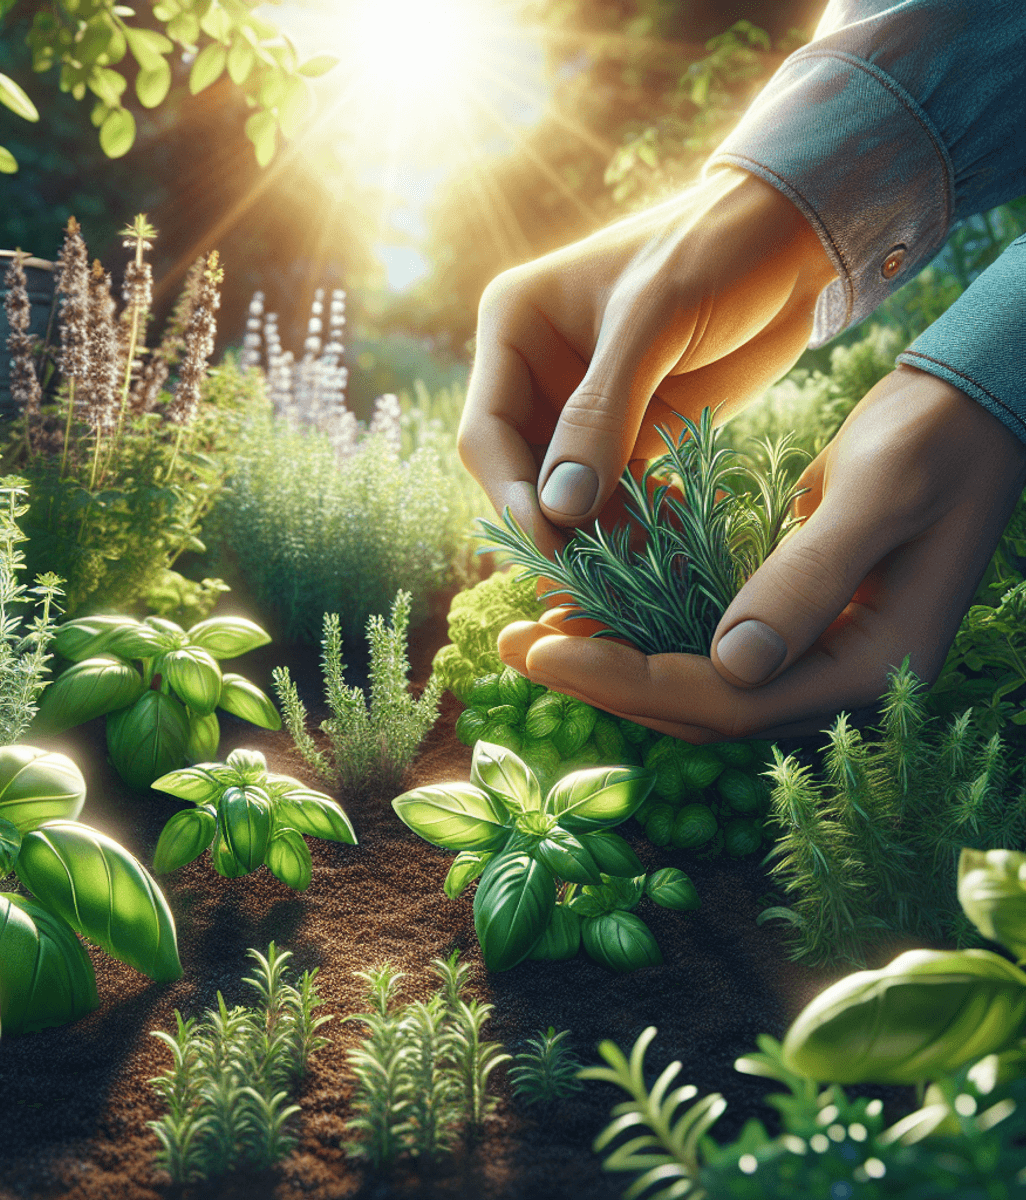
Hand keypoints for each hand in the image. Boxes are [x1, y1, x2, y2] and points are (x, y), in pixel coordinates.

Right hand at [458, 167, 836, 557]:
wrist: (796, 239)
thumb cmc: (715, 249)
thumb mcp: (654, 319)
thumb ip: (604, 412)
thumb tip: (559, 508)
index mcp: (513, 330)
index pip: (487, 433)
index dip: (512, 496)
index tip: (550, 546)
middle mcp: (536, 376)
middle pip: (521, 476)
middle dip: (553, 528)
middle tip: (591, 582)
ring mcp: (583, 413)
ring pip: (569, 498)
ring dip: (598, 539)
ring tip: (637, 577)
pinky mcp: (633, 436)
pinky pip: (618, 499)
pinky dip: (637, 529)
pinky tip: (668, 550)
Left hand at [498, 367, 1025, 741]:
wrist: (975, 410)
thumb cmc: (938, 438)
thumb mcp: (876, 494)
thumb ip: (807, 578)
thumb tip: (731, 664)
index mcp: (873, 666)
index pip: (729, 702)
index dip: (630, 681)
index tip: (547, 650)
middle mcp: (841, 679)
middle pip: (704, 708)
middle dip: (604, 681)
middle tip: (516, 645)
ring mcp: (818, 656)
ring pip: (699, 686)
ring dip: (616, 665)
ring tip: (534, 635)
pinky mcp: (797, 626)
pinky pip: (710, 650)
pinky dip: (648, 636)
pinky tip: (593, 614)